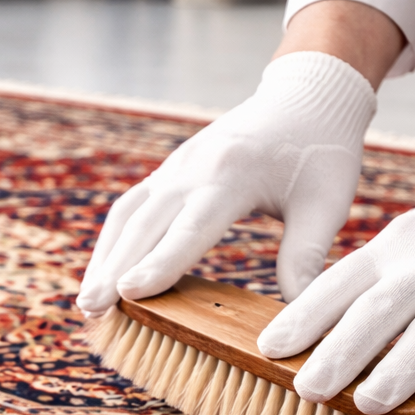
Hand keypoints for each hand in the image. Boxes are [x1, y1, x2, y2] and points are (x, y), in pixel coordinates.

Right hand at [75, 50, 376, 314]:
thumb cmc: (323, 150)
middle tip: (91, 310)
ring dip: (104, 258)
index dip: (160, 262)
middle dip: (115, 268)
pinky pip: (131, 207)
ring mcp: (177, 167)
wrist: (306, 94)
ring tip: (87, 303)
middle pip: (146, 223)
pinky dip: (112, 242)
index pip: (190, 226)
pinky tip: (102, 273)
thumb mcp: (326, 204)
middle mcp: (195, 166)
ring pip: (128, 215)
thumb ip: (306, 258)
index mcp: (234, 173)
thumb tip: (297, 319)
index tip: (129, 292)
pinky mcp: (170, 172)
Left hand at [257, 135, 414, 414]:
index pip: (340, 283)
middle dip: (338, 352)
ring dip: (395, 372)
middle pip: (378, 309)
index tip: (267, 349)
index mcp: (397, 247)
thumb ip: (374, 281)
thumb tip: (316, 334)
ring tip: (363, 405)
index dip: (303, 318)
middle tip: (304, 389)